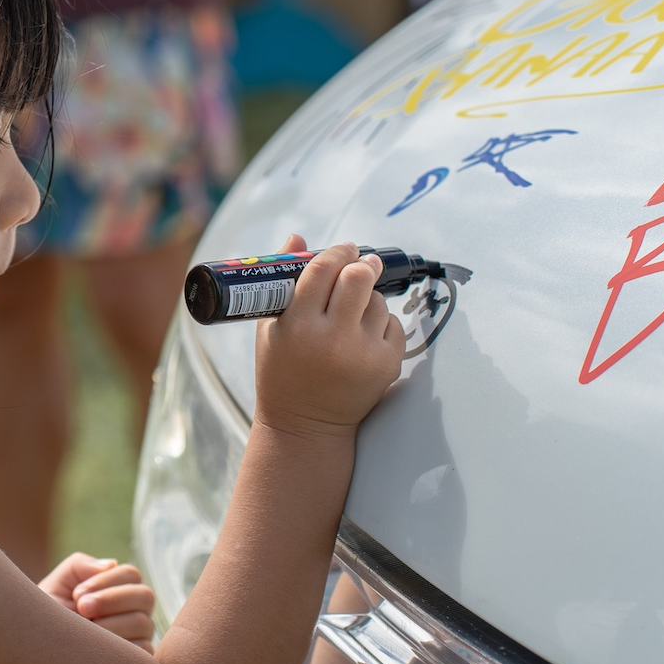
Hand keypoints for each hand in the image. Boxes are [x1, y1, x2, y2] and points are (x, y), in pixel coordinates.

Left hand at [39, 553, 155, 651]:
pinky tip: (95, 651)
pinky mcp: (138, 663)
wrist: (40, 651)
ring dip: (110, 625)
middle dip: (111, 600)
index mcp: (118, 589)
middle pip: (145, 596)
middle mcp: (134, 611)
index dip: (106, 581)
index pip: (131, 575)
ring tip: (85, 633)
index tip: (77, 594)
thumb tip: (111, 564)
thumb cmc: (49, 617)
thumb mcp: (58, 585)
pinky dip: (117, 649)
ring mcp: (139, 637)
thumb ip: (80, 566)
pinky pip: (142, 652)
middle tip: (82, 609)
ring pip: (142, 623)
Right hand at [252, 235, 404, 438]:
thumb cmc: (282, 374)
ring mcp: (362, 353)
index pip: (323, 269)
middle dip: (362, 264)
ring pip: (378, 300)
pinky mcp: (386, 365)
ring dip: (369, 298)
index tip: (343, 250)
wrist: (305, 425)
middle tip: (360, 265)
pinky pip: (393, 324)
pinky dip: (381, 323)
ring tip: (353, 312)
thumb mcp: (270, 329)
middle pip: (359, 277)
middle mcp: (332, 338)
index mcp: (299, 326)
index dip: (337, 252)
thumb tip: (298, 238)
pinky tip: (364, 334)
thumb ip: (283, 282)